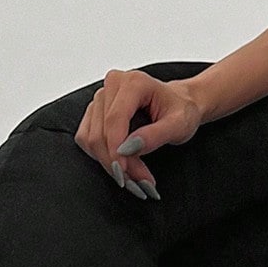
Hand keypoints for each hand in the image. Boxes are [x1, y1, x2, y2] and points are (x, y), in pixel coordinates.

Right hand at [74, 71, 203, 198]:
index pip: (114, 119)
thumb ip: (155, 136)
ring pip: (91, 139)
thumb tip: (128, 148)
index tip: (125, 173)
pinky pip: (86, 139)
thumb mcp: (179, 125)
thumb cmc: (181, 110)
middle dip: (117, 163)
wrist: (179, 103)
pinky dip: (101, 157)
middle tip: (140, 183)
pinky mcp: (94, 112)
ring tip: (135, 177)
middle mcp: (112, 85)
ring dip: (109, 163)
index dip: (116, 150)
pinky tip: (122, 165)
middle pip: (100, 133)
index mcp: (133, 83)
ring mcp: (100, 98)